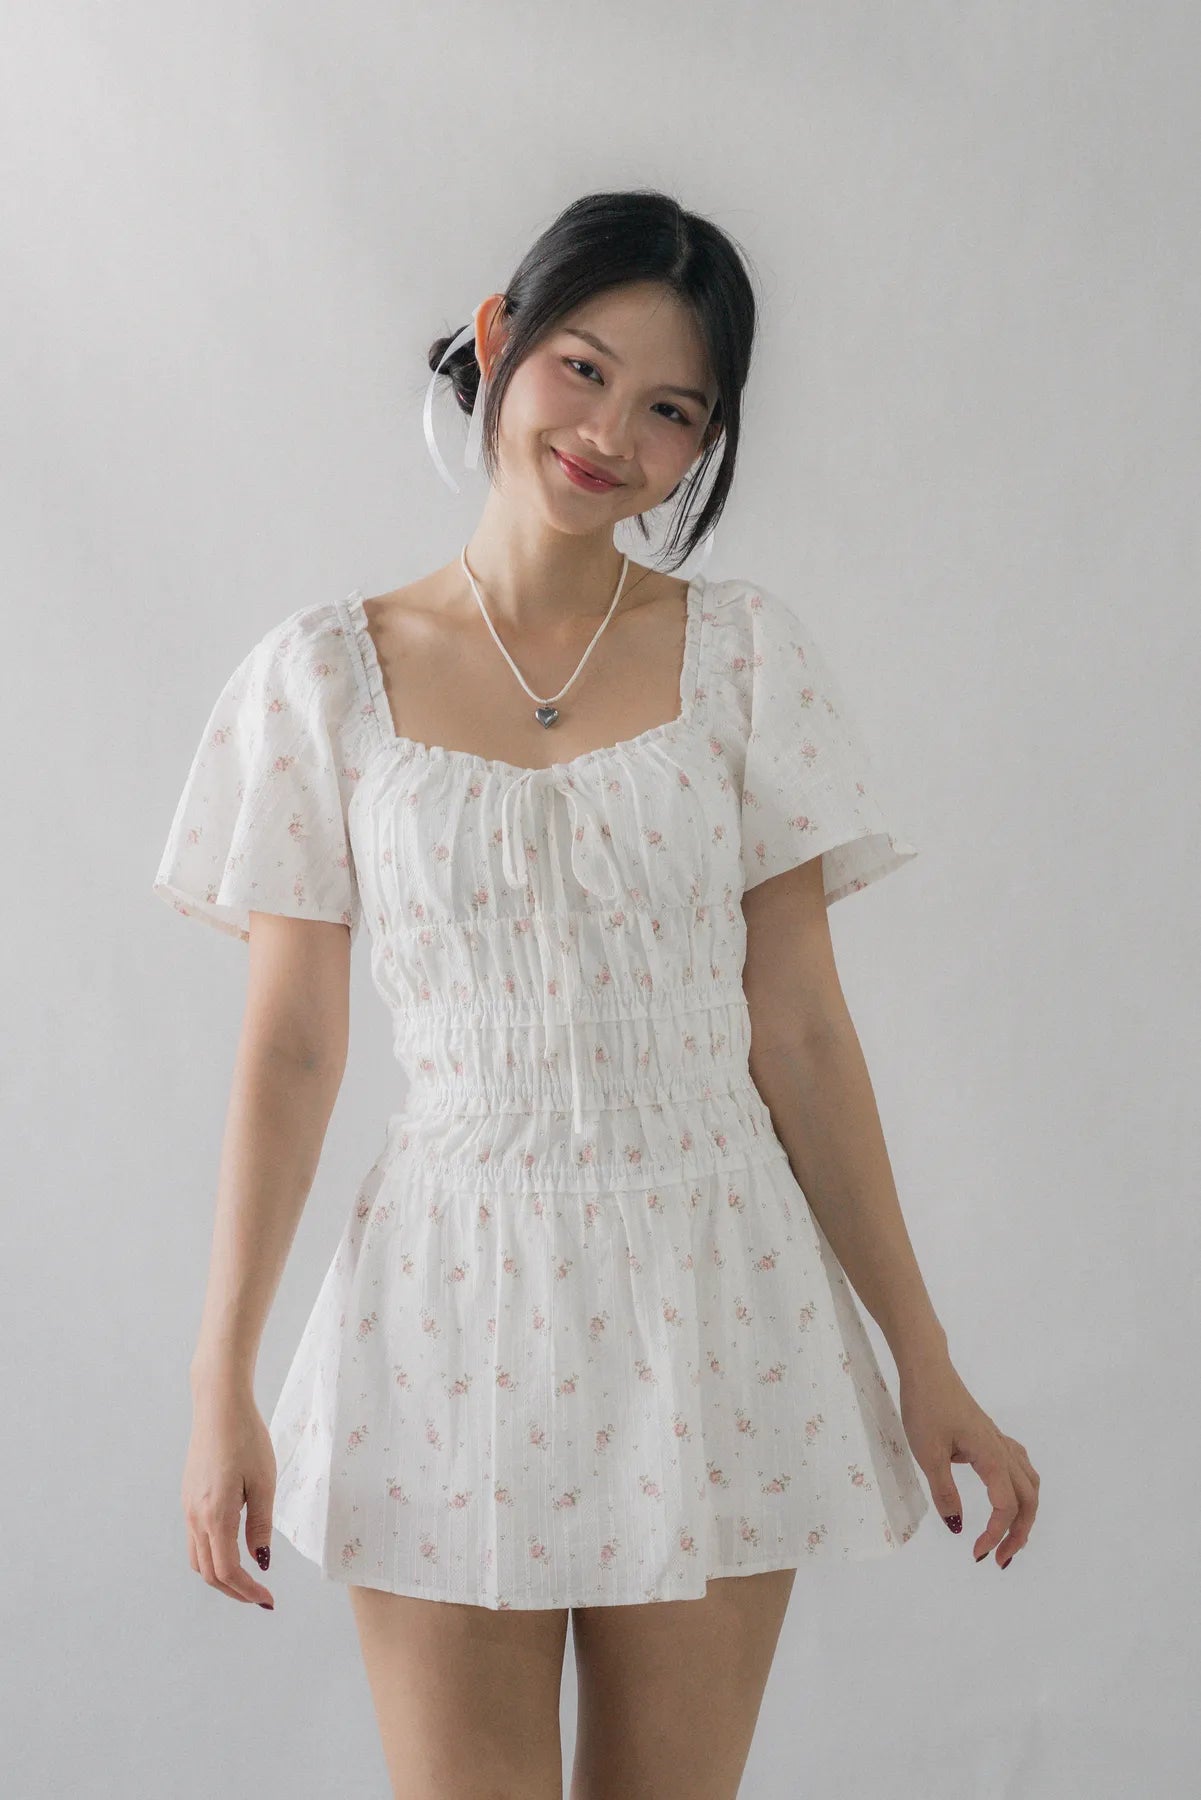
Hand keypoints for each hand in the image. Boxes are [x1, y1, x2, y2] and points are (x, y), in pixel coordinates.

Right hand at [182, 1380, 277, 1607]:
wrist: (219, 1406)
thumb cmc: (247, 1439)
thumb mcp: (264, 1482)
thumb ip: (260, 1525)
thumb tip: (260, 1561)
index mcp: (215, 1516)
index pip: (227, 1571)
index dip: (247, 1591)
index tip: (268, 1600)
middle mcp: (195, 1517)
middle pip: (209, 1572)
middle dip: (234, 1591)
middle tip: (260, 1598)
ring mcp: (188, 1508)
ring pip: (198, 1559)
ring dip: (221, 1576)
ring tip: (248, 1578)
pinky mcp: (188, 1498)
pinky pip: (195, 1539)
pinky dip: (212, 1555)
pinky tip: (232, 1549)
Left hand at [898, 1357, 1039, 1567]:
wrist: (927, 1370)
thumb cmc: (925, 1408)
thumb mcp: (928, 1454)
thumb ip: (945, 1492)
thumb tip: (958, 1528)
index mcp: (992, 1458)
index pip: (1006, 1507)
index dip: (995, 1534)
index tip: (976, 1553)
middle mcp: (1003, 1451)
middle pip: (1028, 1500)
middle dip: (1019, 1534)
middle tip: (999, 1559)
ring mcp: (999, 1442)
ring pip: (1029, 1484)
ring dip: (1024, 1514)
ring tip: (1008, 1537)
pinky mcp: (990, 1437)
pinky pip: (1020, 1467)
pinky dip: (1021, 1490)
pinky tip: (1007, 1496)